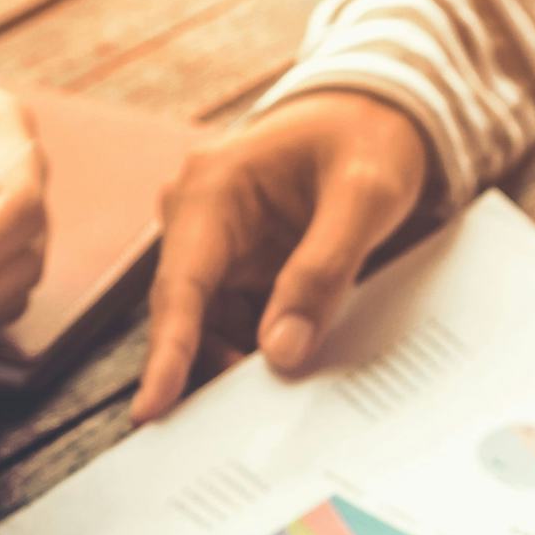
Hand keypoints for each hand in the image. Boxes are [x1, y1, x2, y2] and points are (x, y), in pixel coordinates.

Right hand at [135, 90, 433, 422]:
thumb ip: (324, 270)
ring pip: (212, 327)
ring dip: (242, 362)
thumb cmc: (370, 134)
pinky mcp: (240, 265)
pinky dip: (262, 347)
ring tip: (281, 395)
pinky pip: (239, 321)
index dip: (167, 354)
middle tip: (241, 426)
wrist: (383, 108)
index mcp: (211, 189)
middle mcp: (198, 218)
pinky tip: (291, 364)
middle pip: (189, 316)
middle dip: (210, 369)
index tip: (151, 408)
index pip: (179, 286)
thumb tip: (283, 350)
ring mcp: (216, 244)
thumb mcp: (366, 195)